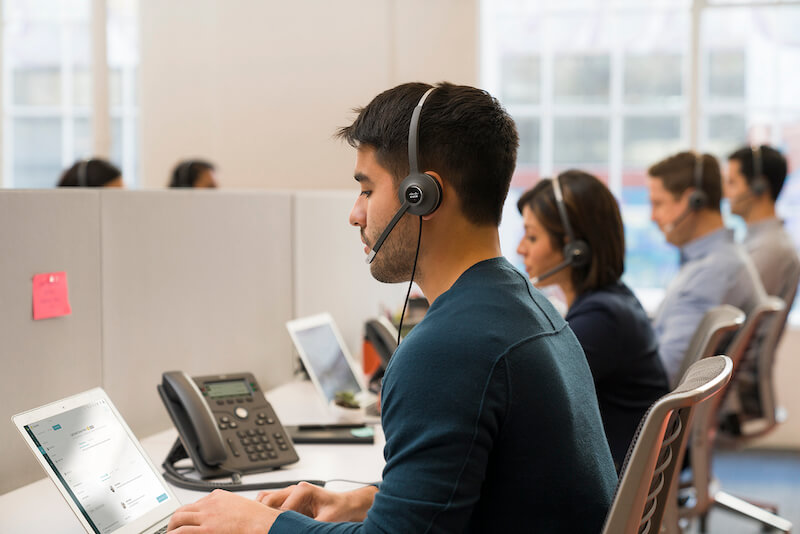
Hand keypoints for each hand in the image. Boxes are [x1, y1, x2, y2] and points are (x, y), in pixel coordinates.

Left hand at [167, 489, 281, 532]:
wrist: (262, 523)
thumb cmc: (257, 518)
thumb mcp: (240, 506)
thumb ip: (228, 508)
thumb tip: (223, 519)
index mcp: (218, 496)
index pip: (196, 503)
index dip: (189, 515)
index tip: (187, 521)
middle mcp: (210, 504)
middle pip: (184, 509)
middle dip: (175, 520)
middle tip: (173, 529)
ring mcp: (207, 516)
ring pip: (179, 518)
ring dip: (172, 527)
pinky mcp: (207, 529)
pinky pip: (183, 531)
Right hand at [257, 482, 377, 521]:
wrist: (345, 505)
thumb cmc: (338, 509)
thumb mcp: (327, 520)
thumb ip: (311, 526)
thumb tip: (300, 531)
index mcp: (303, 489)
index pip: (281, 507)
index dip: (276, 522)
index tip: (274, 530)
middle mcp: (293, 489)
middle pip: (267, 499)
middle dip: (264, 514)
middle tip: (262, 528)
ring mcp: (289, 493)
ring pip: (265, 498)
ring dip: (262, 511)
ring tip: (263, 525)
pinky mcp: (288, 500)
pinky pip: (269, 502)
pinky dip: (265, 511)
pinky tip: (267, 523)